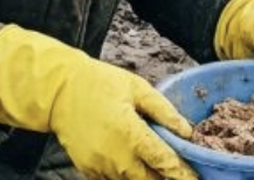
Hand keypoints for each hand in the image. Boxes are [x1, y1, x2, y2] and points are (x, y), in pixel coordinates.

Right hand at [0, 25, 198, 179]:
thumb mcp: (136, 87)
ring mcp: (100, 167)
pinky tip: (132, 164)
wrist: (57, 91)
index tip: (196, 179)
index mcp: (130, 133)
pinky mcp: (88, 170)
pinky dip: (125, 176)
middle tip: (179, 173)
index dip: (184, 175)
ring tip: (155, 166)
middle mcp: (116, 156)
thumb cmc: (99, 82)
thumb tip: (187, 131)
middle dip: (166, 179)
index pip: (165, 163)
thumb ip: (164, 110)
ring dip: (146, 178)